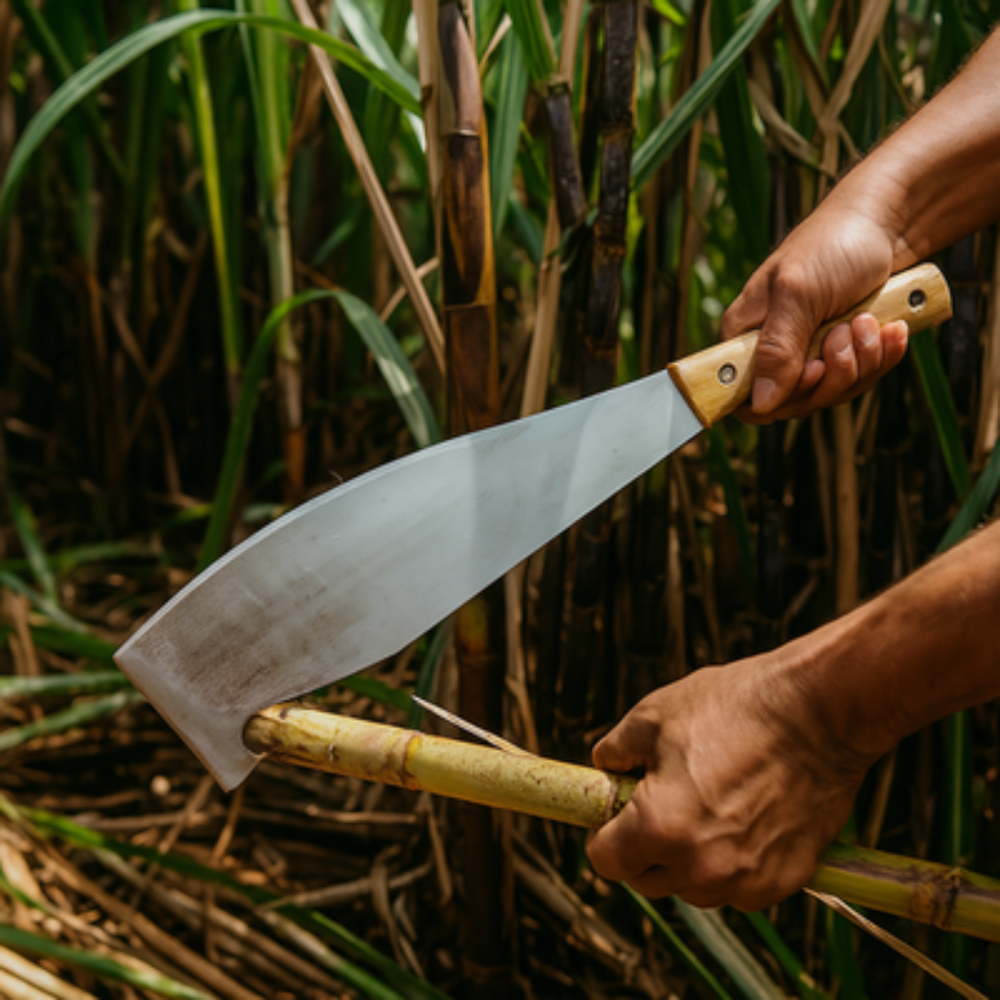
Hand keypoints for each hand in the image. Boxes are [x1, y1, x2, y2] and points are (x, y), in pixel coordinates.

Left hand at [585, 654, 874, 910]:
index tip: (615, 813)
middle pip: (646, 879)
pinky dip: (731, 863)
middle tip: (659, 801)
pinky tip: (742, 817)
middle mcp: (700, 867)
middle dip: (643, 846)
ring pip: (693, 887)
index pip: (606, 862)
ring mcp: (745, 880)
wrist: (819, 713)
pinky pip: (737, 887)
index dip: (604, 834)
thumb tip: (604, 769)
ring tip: (706, 803)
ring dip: (688, 858)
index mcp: (659, 827)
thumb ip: (615, 751)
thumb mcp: (654, 714)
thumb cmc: (736, 707)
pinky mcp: (784, 882)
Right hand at [721, 197, 911, 421]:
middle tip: (847, 331)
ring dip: (861, 361)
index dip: (777, 398)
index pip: (742, 397)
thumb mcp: (799, 294)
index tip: (811, 370)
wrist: (891, 221)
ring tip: (869, 320)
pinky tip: (889, 328)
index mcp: (745, 336)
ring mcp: (809, 354)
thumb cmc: (834, 244)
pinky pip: (859, 380)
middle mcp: (772, 350)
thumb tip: (761, 403)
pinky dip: (880, 357)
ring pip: (829, 393)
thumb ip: (777, 349)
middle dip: (832, 373)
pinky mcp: (843, 354)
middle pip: (793, 402)